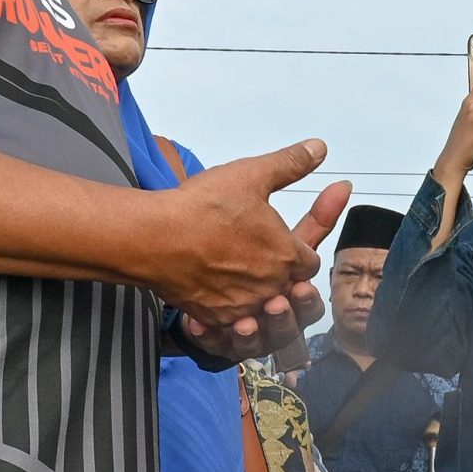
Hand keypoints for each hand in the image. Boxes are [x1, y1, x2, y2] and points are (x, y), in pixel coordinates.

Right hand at [149, 140, 342, 351]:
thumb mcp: (252, 175)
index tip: (286, 242)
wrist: (152, 238)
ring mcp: (243, 307)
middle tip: (267, 262)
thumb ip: (291, 163)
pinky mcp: (215, 318)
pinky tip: (221, 295)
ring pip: (265, 312)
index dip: (301, 252)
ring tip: (247, 281)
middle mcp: (270, 288)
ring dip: (262, 299)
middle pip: (292, 291)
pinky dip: (232, 313)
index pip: (311, 264)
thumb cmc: (203, 206)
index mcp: (286, 256)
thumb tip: (320, 147)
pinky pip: (234, 324)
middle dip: (286, 278)